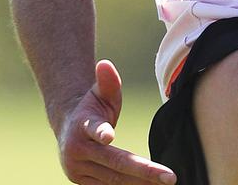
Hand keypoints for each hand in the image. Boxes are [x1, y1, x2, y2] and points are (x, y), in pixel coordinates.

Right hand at [57, 60, 176, 184]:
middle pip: (114, 162)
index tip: (109, 136)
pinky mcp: (82, 182)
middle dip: (143, 171)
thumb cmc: (91, 107)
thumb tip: (104, 64)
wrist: (68, 126)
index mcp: (81, 126)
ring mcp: (77, 170)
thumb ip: (107, 81)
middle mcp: (77, 151)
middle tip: (169, 177)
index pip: (93, 128)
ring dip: (140, 183)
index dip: (102, 131)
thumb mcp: (100, 92)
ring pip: (113, 179)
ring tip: (165, 183)